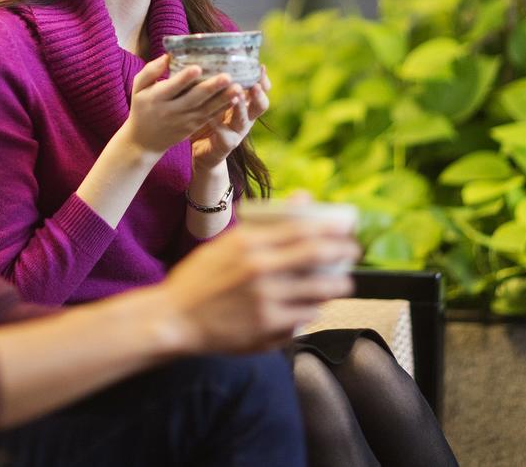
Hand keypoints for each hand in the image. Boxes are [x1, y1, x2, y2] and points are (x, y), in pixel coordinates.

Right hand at [121, 55, 241, 156]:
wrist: (144, 141)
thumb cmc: (142, 107)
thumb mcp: (138, 88)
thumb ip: (151, 71)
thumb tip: (168, 55)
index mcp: (157, 98)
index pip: (172, 87)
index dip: (185, 78)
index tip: (198, 67)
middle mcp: (172, 110)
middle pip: (194, 98)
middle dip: (212, 88)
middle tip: (227, 76)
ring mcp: (185, 120)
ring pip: (206, 109)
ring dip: (223, 99)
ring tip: (238, 87)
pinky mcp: (193, 126)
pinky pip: (210, 116)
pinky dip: (223, 108)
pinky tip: (235, 99)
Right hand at [158, 219, 357, 353]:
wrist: (173, 318)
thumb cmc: (200, 278)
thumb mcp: (227, 243)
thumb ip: (267, 223)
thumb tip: (305, 197)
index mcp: (248, 243)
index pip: (303, 229)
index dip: (333, 228)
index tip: (346, 229)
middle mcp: (260, 269)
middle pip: (318, 257)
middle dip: (344, 254)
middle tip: (352, 253)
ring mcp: (266, 300)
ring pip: (319, 291)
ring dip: (336, 285)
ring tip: (340, 283)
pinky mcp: (268, 328)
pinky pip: (306, 316)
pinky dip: (313, 309)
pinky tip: (312, 305)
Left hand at [190, 65, 269, 172]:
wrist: (203, 153)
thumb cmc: (208, 121)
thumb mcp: (214, 100)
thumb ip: (216, 84)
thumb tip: (209, 55)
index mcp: (245, 105)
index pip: (260, 90)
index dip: (263, 80)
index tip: (260, 66)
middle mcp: (245, 118)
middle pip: (261, 105)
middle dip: (259, 94)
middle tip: (254, 83)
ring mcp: (237, 133)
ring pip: (244, 119)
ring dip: (241, 107)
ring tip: (236, 95)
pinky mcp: (225, 145)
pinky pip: (224, 134)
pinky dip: (217, 124)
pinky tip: (210, 116)